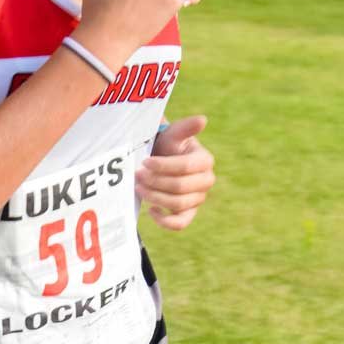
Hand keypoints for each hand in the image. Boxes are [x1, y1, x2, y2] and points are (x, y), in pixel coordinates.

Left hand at [135, 115, 214, 230]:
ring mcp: (198, 198)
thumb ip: (186, 127)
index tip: (145, 162)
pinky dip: (165, 221)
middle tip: (137, 175)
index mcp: (205, 160)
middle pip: (180, 187)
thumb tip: (202, 119)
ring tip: (139, 187)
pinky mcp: (189, 213)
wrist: (162, 159)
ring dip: (155, 197)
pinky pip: (181, 224)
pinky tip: (151, 210)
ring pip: (178, 204)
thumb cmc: (168, 145)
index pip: (185, 167)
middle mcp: (206, 181)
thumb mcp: (174, 134)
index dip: (164, 166)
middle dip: (156, 182)